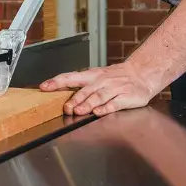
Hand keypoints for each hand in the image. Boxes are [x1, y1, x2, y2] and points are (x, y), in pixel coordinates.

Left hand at [40, 62, 160, 116]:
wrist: (141, 74)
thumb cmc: (116, 77)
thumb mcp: (97, 77)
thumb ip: (81, 87)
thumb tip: (61, 94)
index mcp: (91, 75)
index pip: (70, 77)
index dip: (56, 82)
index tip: (44, 87)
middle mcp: (101, 81)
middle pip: (85, 89)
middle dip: (74, 99)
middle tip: (66, 108)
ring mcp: (114, 88)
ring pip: (98, 96)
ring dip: (88, 104)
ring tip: (79, 111)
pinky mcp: (125, 96)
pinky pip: (114, 103)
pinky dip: (106, 108)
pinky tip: (99, 112)